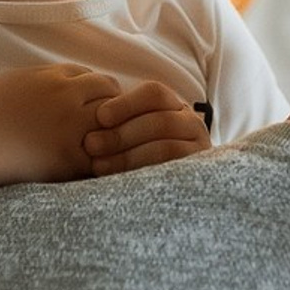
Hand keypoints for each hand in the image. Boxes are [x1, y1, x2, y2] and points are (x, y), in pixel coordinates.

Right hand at [0, 63, 120, 187]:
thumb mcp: (14, 83)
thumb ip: (43, 81)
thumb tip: (64, 84)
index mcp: (51, 76)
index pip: (92, 76)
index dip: (95, 93)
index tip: (92, 108)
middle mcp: (66, 94)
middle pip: (109, 91)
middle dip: (111, 107)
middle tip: (105, 127)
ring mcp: (71, 124)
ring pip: (113, 120)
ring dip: (111, 131)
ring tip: (100, 147)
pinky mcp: (70, 156)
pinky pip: (102, 153)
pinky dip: (102, 158)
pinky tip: (91, 166)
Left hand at [83, 80, 211, 175]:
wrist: (168, 195)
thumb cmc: (132, 153)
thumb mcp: (128, 131)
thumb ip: (115, 121)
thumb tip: (91, 114)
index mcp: (174, 106)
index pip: (155, 94)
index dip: (127, 104)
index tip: (100, 117)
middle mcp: (192, 124)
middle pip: (160, 121)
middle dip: (122, 133)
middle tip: (90, 143)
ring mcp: (198, 150)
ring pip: (165, 148)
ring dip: (127, 156)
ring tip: (97, 164)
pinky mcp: (196, 176)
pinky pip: (170, 173)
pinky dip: (141, 174)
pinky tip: (116, 179)